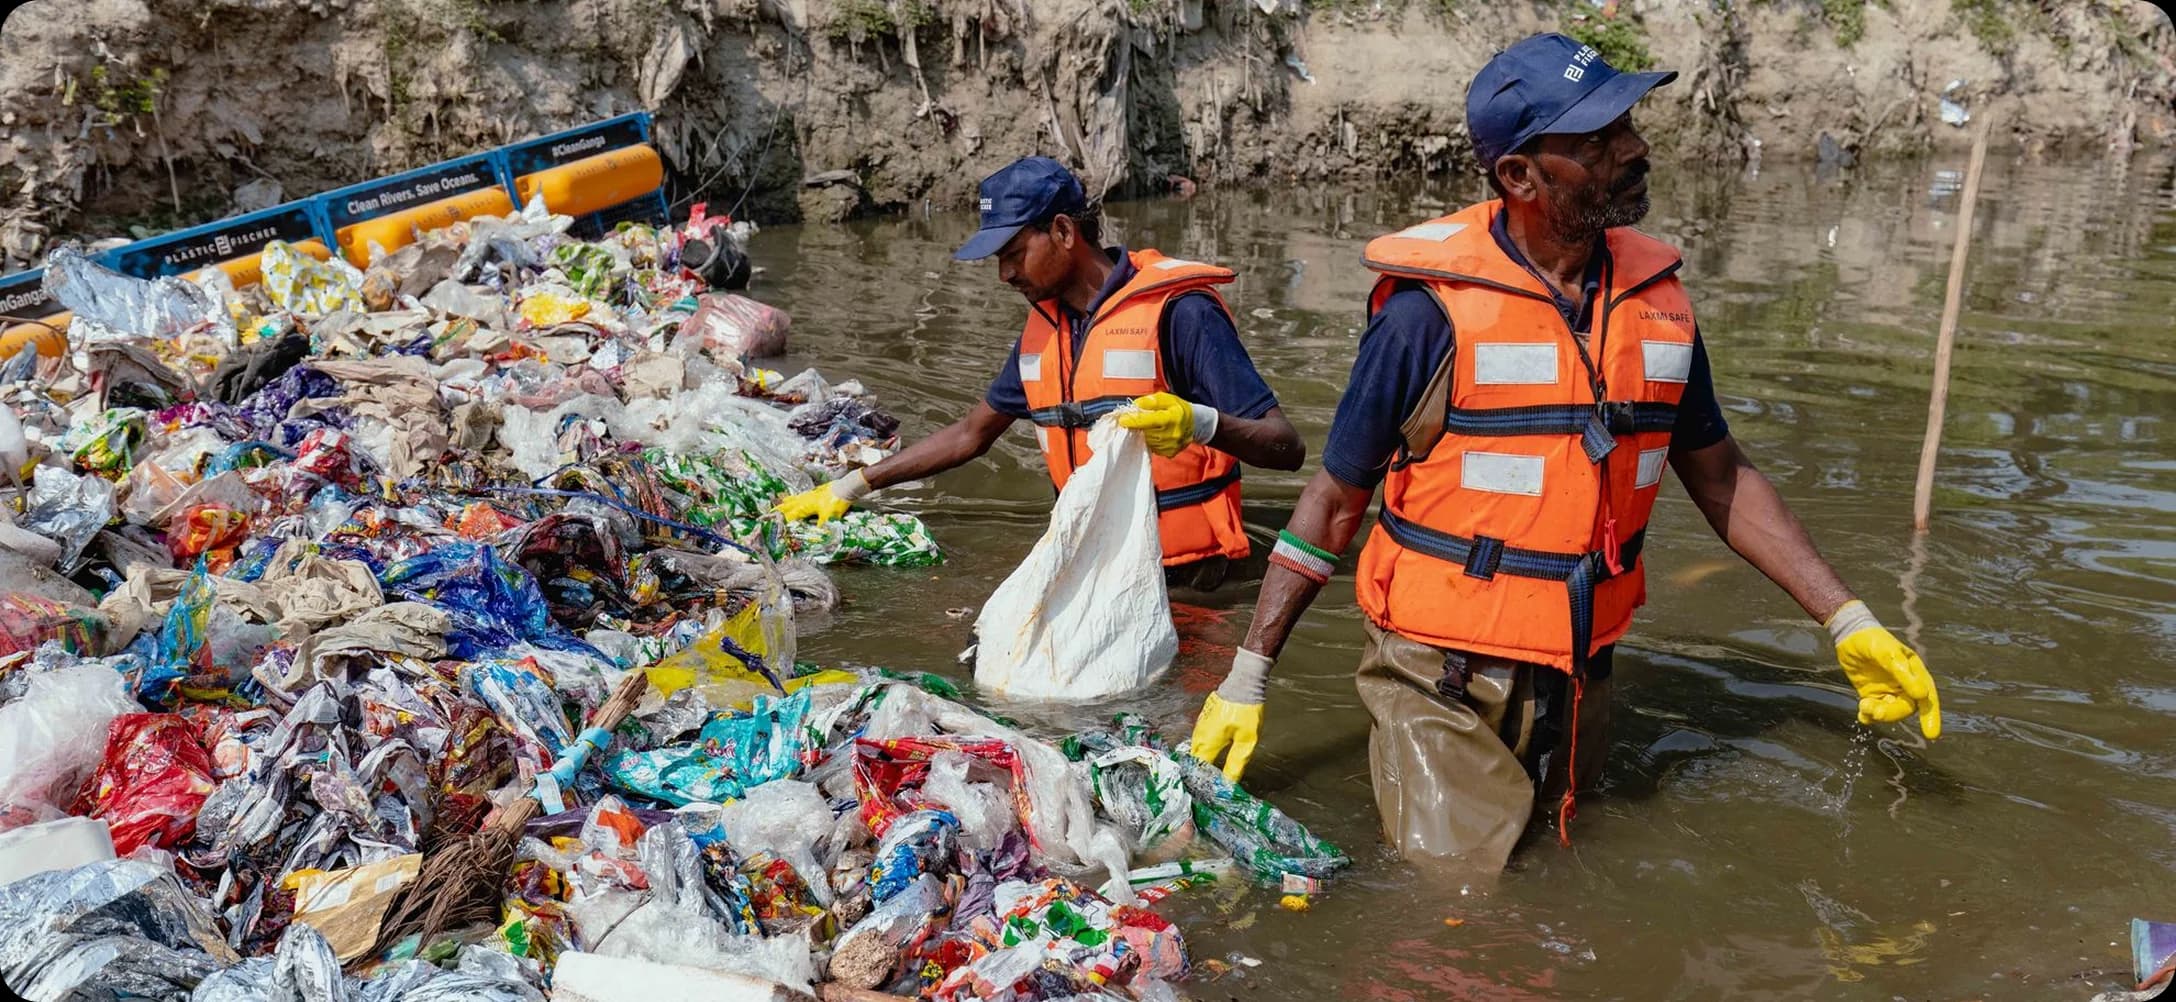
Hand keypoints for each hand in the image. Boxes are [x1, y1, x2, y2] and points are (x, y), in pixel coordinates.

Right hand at [773, 470, 869, 524]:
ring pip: (794, 499)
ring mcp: (810, 494)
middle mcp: (805, 500)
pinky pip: (802, 495)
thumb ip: (821, 527)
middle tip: (769, 513)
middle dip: (779, 510)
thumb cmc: (836, 502)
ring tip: (780, 503)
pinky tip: (798, 497)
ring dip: (786, 502)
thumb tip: (815, 537)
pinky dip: (796, 497)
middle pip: (788, 505)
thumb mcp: (829, 518)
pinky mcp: (816, 492)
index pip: (790, 516)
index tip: (773, 525)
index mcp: (805, 506)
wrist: (846, 488)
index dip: (782, 521)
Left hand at [1118, 392, 1217, 457]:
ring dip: (1144, 433)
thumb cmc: (1179, 409)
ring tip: (1150, 426)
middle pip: (1145, 432)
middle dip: (1137, 425)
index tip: (1122, 419)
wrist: (1196, 423)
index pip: (1148, 421)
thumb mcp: (1166, 399)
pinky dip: (1150, 440)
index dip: (1133, 420)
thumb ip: (1150, 401)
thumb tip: (1135, 406)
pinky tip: (1156, 434)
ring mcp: (1170, 445)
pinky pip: (1152, 447)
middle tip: (1135, 419)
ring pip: (1147, 440)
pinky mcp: (1169, 453)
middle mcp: (1172, 434)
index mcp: (1171, 418)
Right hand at [1190, 649, 1270, 782]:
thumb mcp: (1246, 741)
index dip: (1199, 781)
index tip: (1202, 792)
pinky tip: (1211, 751)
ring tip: (1206, 772)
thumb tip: (1228, 783)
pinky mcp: (1204, 716)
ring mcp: (1200, 723)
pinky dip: (1202, 746)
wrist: (1244, 682)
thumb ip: (1236, 763)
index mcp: (1208, 742)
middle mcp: (1199, 734)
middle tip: (1204, 785)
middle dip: (1197, 772)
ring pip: (1195, 746)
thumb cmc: (1247, 711)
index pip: (1198, 768)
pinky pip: (1199, 736)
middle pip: (1194, 758)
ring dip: (1199, 759)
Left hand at [1827, 601, 1940, 739]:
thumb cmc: (1873, 640)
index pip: (1928, 697)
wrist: (1849, 635)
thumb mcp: (1887, 652)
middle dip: (1892, 713)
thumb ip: (1902, 672)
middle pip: (1906, 707)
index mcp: (1915, 673)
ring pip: (1889, 711)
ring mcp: (1888, 690)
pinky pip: (1874, 711)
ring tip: (1864, 706)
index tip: (1931, 734)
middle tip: (1876, 712)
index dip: (1931, 716)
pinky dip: (1868, 716)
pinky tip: (1862, 714)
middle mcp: (1905, 684)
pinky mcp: (1872, 694)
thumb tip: (1922, 695)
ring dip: (1878, 713)